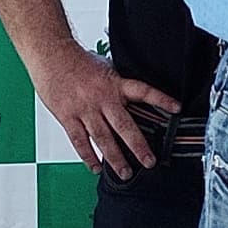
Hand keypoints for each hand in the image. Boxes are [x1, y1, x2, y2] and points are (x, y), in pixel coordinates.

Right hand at [36, 46, 181, 178]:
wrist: (51, 54)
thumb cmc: (77, 61)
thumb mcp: (105, 67)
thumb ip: (117, 85)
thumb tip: (133, 97)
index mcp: (114, 83)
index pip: (143, 91)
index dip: (161, 99)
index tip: (177, 109)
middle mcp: (102, 98)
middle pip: (124, 126)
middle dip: (138, 146)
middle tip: (149, 162)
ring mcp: (85, 109)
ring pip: (103, 138)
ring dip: (115, 158)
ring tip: (125, 172)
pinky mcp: (68, 116)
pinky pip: (80, 141)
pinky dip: (88, 156)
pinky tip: (95, 167)